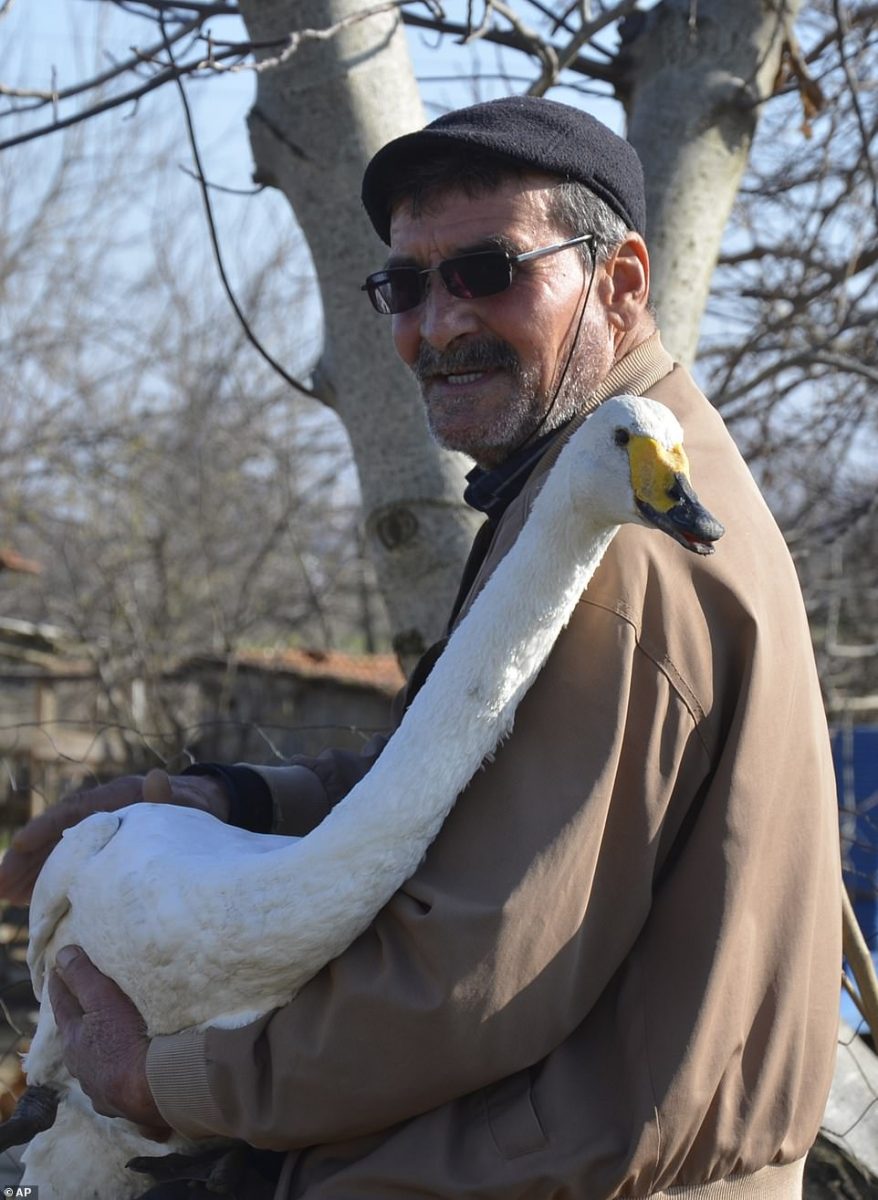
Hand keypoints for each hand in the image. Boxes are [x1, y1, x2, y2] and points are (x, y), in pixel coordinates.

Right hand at [0, 770, 230, 903]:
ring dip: (28, 871)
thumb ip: (167, 796)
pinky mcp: (99, 852)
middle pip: (55, 833)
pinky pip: (67, 864)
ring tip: (2, 895)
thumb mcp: (184, 802)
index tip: (19, 843)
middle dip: (25, 859)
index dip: (46, 827)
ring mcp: (97, 833)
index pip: (74, 810)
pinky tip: (25, 899)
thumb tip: (158, 777)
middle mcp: (99, 813)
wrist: (200, 807)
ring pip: (55, 851)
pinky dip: (46, 879)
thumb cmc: (191, 806)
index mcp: (116, 797)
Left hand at [49, 944, 170, 1136]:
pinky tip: (119, 1071)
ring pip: (89, 1061)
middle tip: (79, 1004)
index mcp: (74, 1038)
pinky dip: (111, 1071)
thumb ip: (83, 976)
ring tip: (102, 1038)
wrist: (148, 1088)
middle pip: (73, 1036)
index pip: (62, 1005)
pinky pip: (108, 1082)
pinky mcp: (114, 1101)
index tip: (56, 969)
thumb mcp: (103, 999)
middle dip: (75, 1019)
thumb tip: (62, 954)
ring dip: (93, 1048)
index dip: (60, 985)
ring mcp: (95, 1085)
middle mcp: (79, 1063)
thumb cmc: (125, 1039)